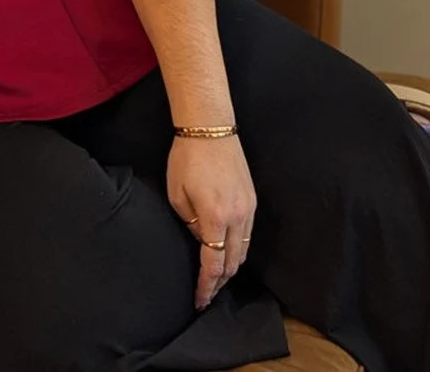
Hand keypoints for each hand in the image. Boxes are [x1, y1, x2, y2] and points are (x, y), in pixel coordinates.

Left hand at [167, 134, 255, 309]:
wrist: (210, 127)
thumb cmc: (187, 158)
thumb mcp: (177, 194)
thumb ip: (190, 224)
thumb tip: (201, 240)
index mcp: (215, 218)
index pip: (214, 264)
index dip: (207, 286)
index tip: (200, 300)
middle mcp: (238, 218)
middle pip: (233, 263)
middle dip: (219, 283)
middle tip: (207, 294)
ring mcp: (249, 209)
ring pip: (243, 251)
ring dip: (231, 267)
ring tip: (216, 278)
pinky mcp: (252, 200)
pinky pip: (248, 235)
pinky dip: (238, 249)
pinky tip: (228, 253)